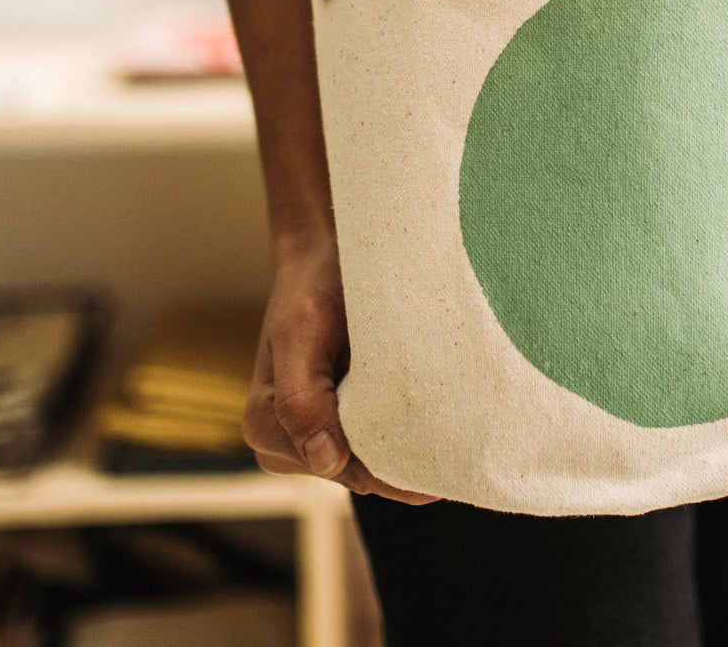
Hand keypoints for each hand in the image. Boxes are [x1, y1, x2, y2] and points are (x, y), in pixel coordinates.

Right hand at [243, 231, 439, 502]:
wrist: (322, 255)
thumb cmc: (312, 285)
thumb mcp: (302, 332)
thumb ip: (302, 399)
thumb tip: (327, 462)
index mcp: (266, 425)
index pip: (345, 469)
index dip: (393, 462)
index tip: (444, 447)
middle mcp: (285, 443)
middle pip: (362, 473)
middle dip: (405, 454)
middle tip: (461, 430)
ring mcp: (314, 437)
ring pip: (375, 463)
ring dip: (409, 441)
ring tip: (448, 411)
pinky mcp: (339, 424)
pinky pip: (379, 443)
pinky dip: (406, 427)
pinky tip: (433, 406)